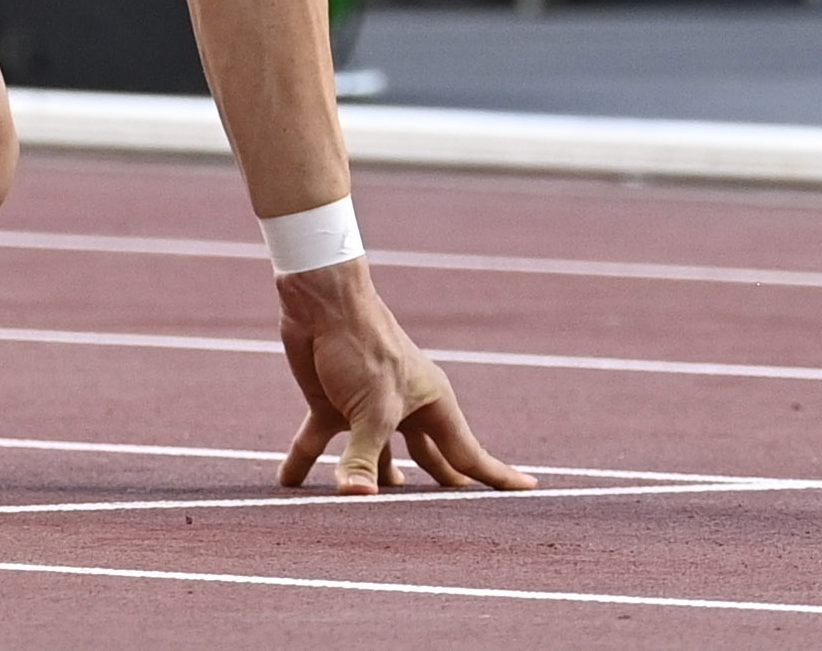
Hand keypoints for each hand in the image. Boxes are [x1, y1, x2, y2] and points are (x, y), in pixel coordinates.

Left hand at [273, 258, 533, 495]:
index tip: (532, 491)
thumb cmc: (363, 345)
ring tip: (370, 518)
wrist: (321, 301)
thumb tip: (358, 498)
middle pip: (427, 459)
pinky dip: (304, 462)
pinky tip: (290, 485)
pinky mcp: (330, 405)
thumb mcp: (371, 408)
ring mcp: (366, 409)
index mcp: (432, 405)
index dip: (498, 476)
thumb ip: (363, 456)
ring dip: (370, 483)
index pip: (470, 453)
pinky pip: (317, 442)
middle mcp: (404, 410)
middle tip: (453, 520)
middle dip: (437, 488)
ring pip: (373, 458)